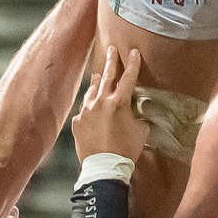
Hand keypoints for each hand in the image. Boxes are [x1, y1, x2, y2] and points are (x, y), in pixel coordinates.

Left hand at [72, 46, 148, 162]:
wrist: (104, 168)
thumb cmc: (126, 149)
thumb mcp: (140, 131)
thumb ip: (138, 117)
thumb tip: (136, 113)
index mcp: (119, 102)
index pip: (128, 77)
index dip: (133, 63)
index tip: (134, 52)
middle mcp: (101, 102)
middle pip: (107, 76)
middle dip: (111, 61)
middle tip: (111, 49)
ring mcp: (86, 111)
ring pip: (92, 90)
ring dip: (97, 82)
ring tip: (98, 75)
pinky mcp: (77, 122)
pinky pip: (84, 109)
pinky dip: (89, 106)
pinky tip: (91, 107)